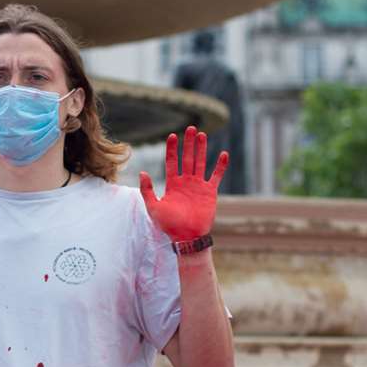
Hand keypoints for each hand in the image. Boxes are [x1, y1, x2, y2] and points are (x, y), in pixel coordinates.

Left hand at [139, 126, 227, 242]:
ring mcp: (198, 186)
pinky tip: (224, 154)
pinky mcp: (210, 192)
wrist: (187, 238)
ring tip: (203, 135)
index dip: (172, 149)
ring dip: (202, 149)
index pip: (171, 162)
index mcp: (172, 184)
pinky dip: (220, 166)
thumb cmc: (169, 225)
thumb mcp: (153, 208)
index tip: (173, 136)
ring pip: (200, 163)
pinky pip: (216, 176)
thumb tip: (142, 172)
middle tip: (191, 128)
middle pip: (187, 158)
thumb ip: (147, 190)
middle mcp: (185, 182)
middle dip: (189, 143)